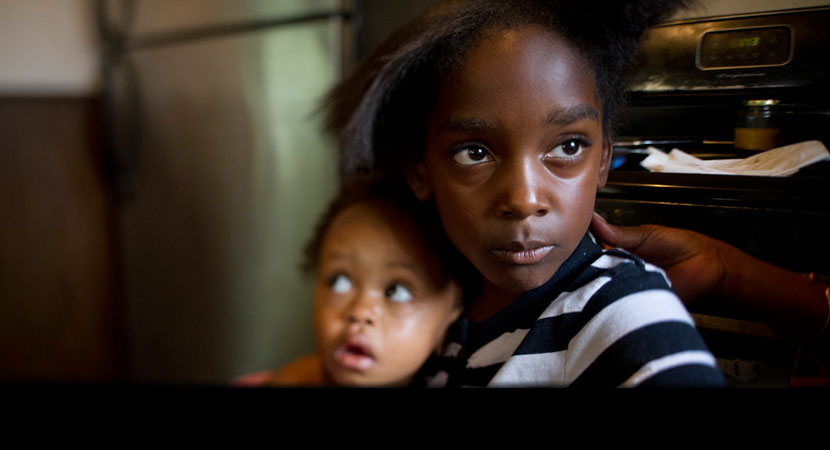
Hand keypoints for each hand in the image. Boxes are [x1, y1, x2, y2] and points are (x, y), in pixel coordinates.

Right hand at [590, 212, 727, 303]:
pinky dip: (618, 299)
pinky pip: (623, 302)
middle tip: (580, 266)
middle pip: (594, 272)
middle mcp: (620, 269)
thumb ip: (619, 233)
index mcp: (619, 250)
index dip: (581, 251)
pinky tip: (613, 292)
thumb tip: (593, 220)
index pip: (592, 253)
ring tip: (598, 278)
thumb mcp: (645, 234)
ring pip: (605, 288)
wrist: (707, 265)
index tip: (570, 248)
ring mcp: (627, 286)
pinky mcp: (637, 301)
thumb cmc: (679, 245)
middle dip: (588, 270)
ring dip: (602, 284)